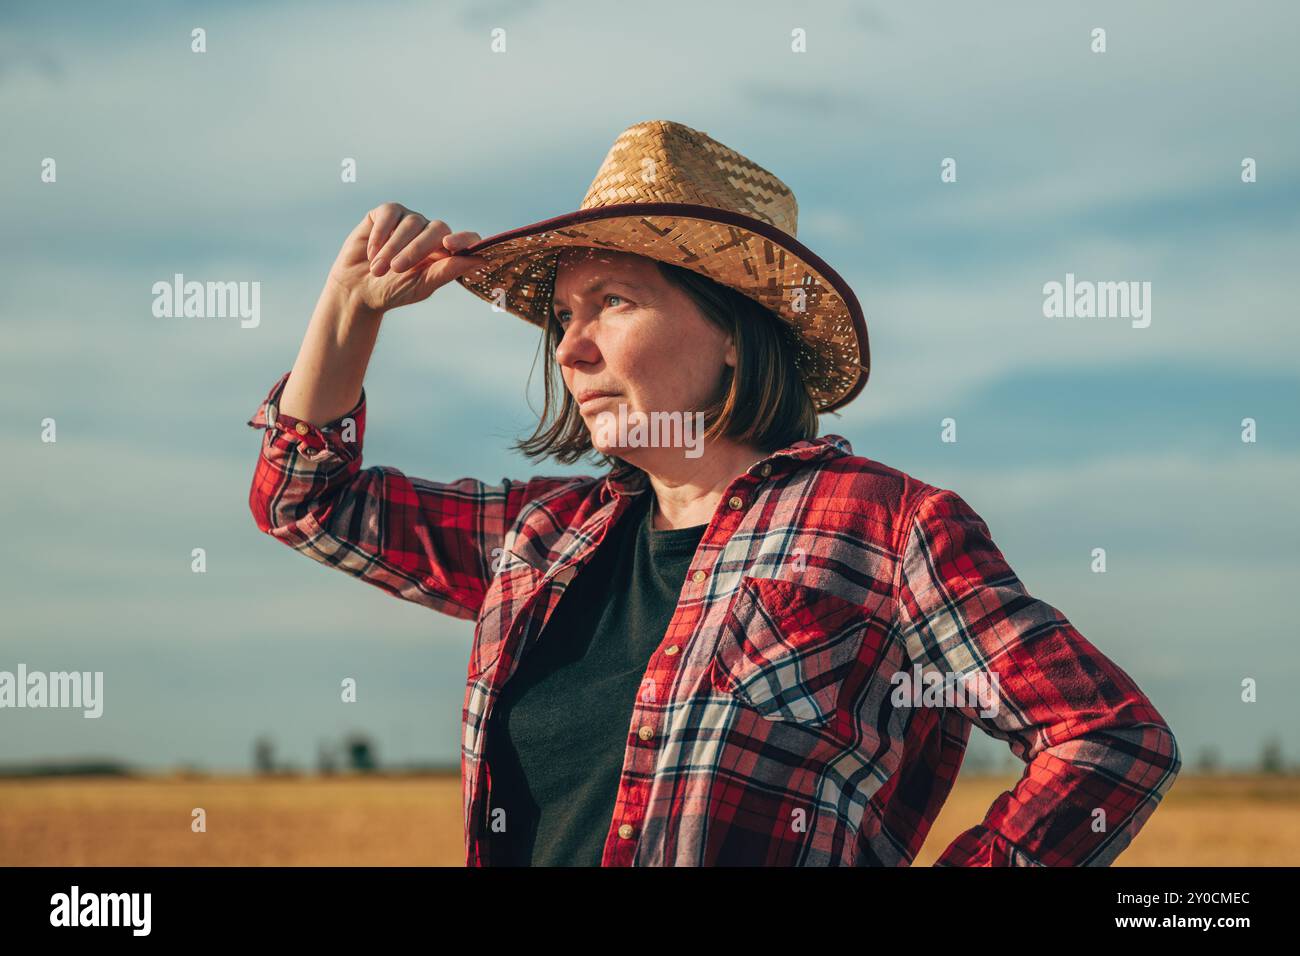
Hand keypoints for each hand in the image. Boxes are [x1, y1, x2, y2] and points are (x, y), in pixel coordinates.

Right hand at [326, 202, 487, 314]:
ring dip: (392, 247)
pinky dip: (380, 233)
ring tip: (378, 269)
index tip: (450, 244)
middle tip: (397, 269)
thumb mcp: (421, 285)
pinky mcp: (386, 213)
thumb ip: (446, 272)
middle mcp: (430, 232)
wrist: (357, 288)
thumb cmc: (393, 290)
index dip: (464, 239)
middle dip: (416, 249)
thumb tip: (479, 259)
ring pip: (411, 223)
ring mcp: (409, 220)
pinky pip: (389, 213)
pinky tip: (371, 252)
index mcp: (445, 252)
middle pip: (436, 229)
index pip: (466, 239)